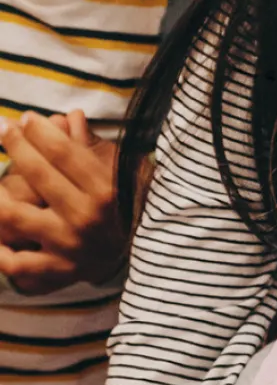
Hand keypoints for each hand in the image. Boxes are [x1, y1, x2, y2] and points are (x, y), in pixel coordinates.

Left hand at [0, 110, 125, 294]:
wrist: (153, 254)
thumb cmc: (132, 205)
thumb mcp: (123, 172)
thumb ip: (95, 147)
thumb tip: (70, 115)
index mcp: (106, 190)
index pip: (64, 152)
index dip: (40, 131)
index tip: (26, 117)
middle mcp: (86, 217)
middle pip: (38, 174)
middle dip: (16, 145)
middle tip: (2, 128)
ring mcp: (68, 244)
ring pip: (14, 215)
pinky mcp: (58, 269)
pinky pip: (16, 263)